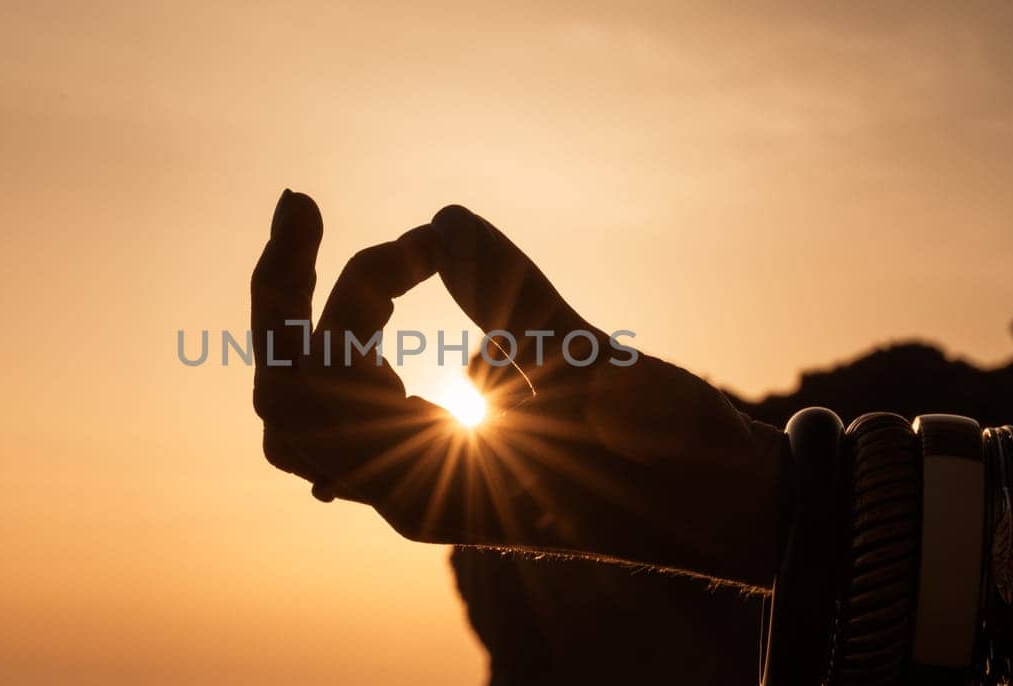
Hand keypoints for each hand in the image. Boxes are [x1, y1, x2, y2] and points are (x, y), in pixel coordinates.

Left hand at [251, 191, 787, 586]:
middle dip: (285, 296)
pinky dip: (364, 336)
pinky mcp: (453, 455)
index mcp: (424, 490)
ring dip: (332, 314)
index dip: (289, 295)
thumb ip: (518, 299)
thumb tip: (442, 221)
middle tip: (302, 206)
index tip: (331, 212)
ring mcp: (426, 477)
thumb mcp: (602, 368)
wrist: (727, 509)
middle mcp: (408, 492)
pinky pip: (367, 401)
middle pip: (287, 395)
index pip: (295, 393)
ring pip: (322, 401)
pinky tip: (406, 283)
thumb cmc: (678, 459)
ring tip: (392, 251)